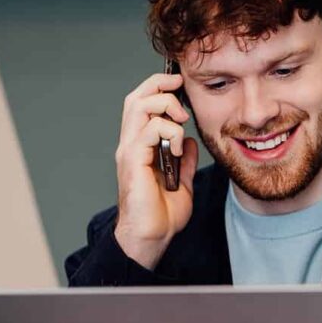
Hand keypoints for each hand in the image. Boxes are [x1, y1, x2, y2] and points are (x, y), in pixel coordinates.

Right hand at [113, 72, 199, 268]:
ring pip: (139, 106)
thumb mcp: (182, 181)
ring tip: (182, 121)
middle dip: (159, 85)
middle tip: (180, 90)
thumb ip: (185, 160)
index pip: (141, 105)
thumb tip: (192, 142)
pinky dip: (170, 133)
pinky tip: (179, 150)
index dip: (158, 88)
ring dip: (166, 107)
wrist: (152, 237)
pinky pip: (150, 130)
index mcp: (140, 147)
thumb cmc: (162, 215)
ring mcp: (130, 151)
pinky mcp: (133, 160)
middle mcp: (130, 145)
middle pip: (135, 98)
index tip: (179, 85)